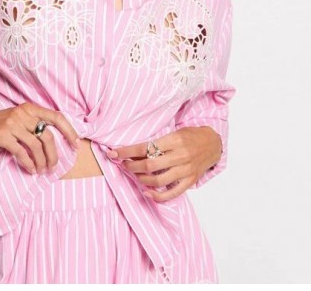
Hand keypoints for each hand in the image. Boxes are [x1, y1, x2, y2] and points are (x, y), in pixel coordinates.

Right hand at [0, 103, 80, 174]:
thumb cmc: (0, 124)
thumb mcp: (20, 118)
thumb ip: (35, 124)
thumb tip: (57, 141)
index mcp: (30, 108)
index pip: (57, 117)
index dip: (69, 131)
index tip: (76, 145)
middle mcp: (23, 113)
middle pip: (48, 135)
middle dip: (54, 154)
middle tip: (54, 166)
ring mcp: (12, 123)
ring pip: (36, 146)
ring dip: (42, 161)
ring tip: (42, 170)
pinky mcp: (2, 135)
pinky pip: (21, 152)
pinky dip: (29, 163)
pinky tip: (31, 170)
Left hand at [107, 126, 221, 201]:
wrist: (213, 143)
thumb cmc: (191, 135)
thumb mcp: (175, 132)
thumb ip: (158, 142)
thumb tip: (135, 152)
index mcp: (174, 140)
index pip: (145, 147)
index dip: (126, 152)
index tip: (113, 153)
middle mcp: (180, 155)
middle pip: (149, 165)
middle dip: (131, 166)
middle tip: (123, 164)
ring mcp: (186, 170)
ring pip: (158, 180)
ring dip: (141, 179)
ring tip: (135, 175)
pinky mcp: (190, 181)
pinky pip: (172, 193)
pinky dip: (157, 196)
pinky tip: (146, 192)